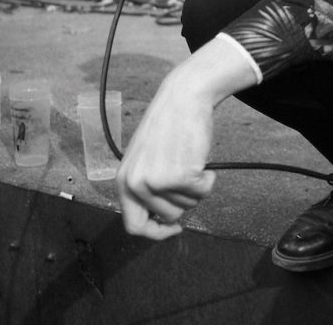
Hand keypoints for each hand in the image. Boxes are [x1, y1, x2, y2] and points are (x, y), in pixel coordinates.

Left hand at [115, 38, 257, 240]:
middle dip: (183, 198)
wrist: (183, 99)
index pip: (134, 226)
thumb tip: (162, 222)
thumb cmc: (168, 127)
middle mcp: (137, 185)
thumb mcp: (145, 160)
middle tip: (185, 172)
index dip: (156, 233)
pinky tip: (200, 159)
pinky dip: (208, 179)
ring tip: (189, 159)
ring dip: (196, 186)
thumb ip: (147, 188)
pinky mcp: (180, 176)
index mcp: (124, 182)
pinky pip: (203, 192)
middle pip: (169, 216)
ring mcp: (157, 182)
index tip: (174, 229)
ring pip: (188, 205)